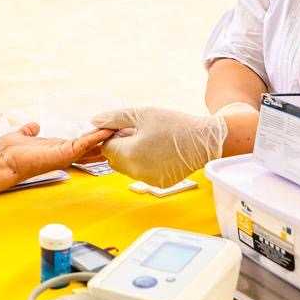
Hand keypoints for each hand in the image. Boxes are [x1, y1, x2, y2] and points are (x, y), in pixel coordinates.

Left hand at [0, 122, 113, 186]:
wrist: (1, 164)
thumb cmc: (7, 155)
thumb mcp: (20, 136)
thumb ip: (28, 131)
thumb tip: (33, 126)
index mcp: (55, 149)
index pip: (79, 145)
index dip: (92, 139)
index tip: (107, 132)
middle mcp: (62, 154)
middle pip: (89, 148)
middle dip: (105, 141)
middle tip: (123, 133)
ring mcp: (64, 155)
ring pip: (90, 146)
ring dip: (105, 138)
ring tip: (121, 130)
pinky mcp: (63, 154)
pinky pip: (83, 144)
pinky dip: (96, 137)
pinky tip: (107, 131)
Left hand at [91, 107, 226, 187]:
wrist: (204, 141)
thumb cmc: (174, 125)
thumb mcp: (142, 115)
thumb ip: (115, 118)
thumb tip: (94, 122)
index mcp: (129, 154)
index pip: (106, 146)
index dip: (113, 135)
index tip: (127, 127)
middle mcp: (136, 171)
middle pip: (114, 159)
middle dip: (120, 146)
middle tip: (138, 132)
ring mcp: (147, 180)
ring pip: (127, 167)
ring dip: (132, 155)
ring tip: (150, 140)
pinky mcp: (158, 184)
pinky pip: (142, 173)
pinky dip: (145, 163)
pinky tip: (159, 151)